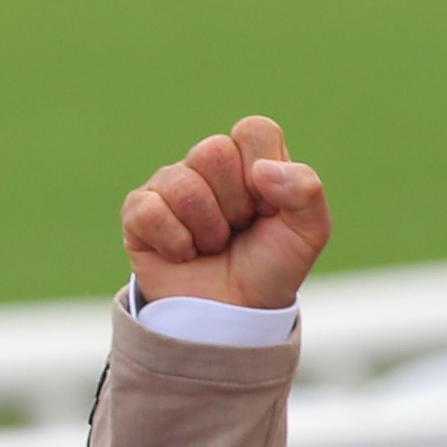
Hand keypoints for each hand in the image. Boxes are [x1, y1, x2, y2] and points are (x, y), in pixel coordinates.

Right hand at [121, 116, 329, 308]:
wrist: (232, 316)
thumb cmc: (269, 269)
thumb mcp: (308, 233)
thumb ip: (306, 191)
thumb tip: (260, 170)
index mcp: (250, 160)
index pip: (252, 130)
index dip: (263, 170)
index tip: (268, 207)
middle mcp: (207, 166)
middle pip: (213, 151)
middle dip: (234, 204)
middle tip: (238, 230)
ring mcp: (169, 186)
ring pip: (183, 185)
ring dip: (207, 230)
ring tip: (212, 246)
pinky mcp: (138, 212)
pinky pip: (150, 210)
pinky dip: (175, 242)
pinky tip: (182, 254)